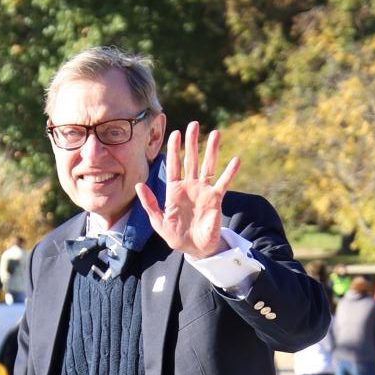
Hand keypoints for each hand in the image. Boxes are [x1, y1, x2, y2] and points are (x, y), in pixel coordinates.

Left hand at [136, 121, 240, 259]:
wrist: (195, 249)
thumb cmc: (176, 236)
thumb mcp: (158, 222)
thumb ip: (150, 204)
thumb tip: (139, 185)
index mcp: (174, 190)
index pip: (173, 165)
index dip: (173, 149)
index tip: (174, 133)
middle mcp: (190, 186)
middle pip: (191, 160)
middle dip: (192, 143)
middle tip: (194, 125)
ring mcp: (204, 191)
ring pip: (208, 166)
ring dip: (212, 150)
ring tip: (215, 133)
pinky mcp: (216, 200)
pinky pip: (224, 183)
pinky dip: (230, 172)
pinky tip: (236, 160)